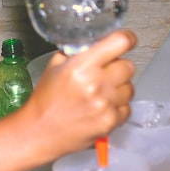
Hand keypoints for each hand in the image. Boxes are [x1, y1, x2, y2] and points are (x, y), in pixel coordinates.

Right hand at [18, 29, 137, 159]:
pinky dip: (116, 108)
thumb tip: (97, 44)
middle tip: (103, 74)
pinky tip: (99, 109)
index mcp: (80, 66)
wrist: (39, 131)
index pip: (120, 42)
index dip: (127, 39)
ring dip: (118, 89)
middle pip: (128, 66)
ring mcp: (105, 104)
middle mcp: (95, 84)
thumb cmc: (45, 101)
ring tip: (98, 95)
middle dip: (118, 68)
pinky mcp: (111, 121)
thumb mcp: (54, 67)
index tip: (127, 40)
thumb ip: (77, 53)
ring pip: (130, 88)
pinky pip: (127, 107)